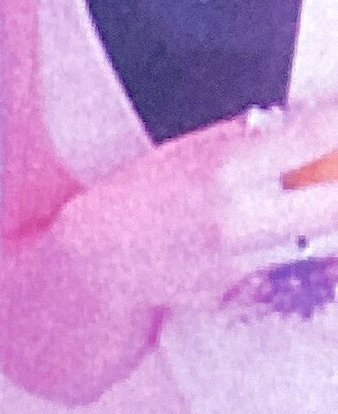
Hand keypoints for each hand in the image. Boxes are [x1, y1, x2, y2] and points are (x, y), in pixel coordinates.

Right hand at [53, 92, 337, 317]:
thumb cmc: (138, 198)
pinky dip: (296, 251)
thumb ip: (248, 139)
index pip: (316, 136)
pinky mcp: (239, 291)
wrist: (99, 265)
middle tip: (332, 176)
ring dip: (322, 224)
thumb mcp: (188, 152)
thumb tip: (305, 122)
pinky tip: (285, 239)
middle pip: (333, 206)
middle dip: (336, 189)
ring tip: (306, 207)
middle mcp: (237, 218)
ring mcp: (241, 262)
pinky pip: (287, 267)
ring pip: (319, 244)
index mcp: (224, 169)